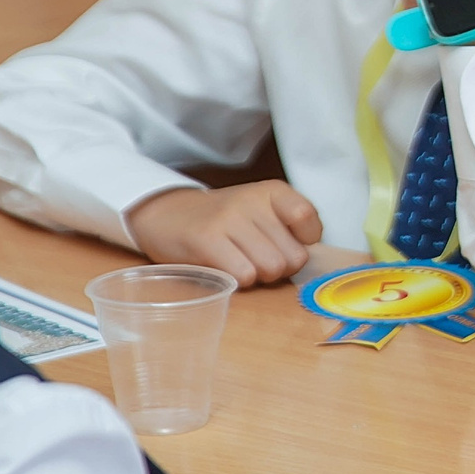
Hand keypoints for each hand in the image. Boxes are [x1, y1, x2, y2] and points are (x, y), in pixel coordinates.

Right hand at [128, 181, 323, 285]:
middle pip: (294, 256)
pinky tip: (228, 270)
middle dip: (281, 268)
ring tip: (243, 264)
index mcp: (272, 191)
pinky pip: (245, 275)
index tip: (286, 244)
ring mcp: (229, 219)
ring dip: (261, 277)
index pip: (308, 219)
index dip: (304, 243)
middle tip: (259, 260)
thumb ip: (288, 227)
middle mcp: (252, 201)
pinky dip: (240, 282)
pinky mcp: (207, 240)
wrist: (166, 214)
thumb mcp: (260, 210)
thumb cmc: (223, 219)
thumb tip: (307, 257)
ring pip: (272, 268)